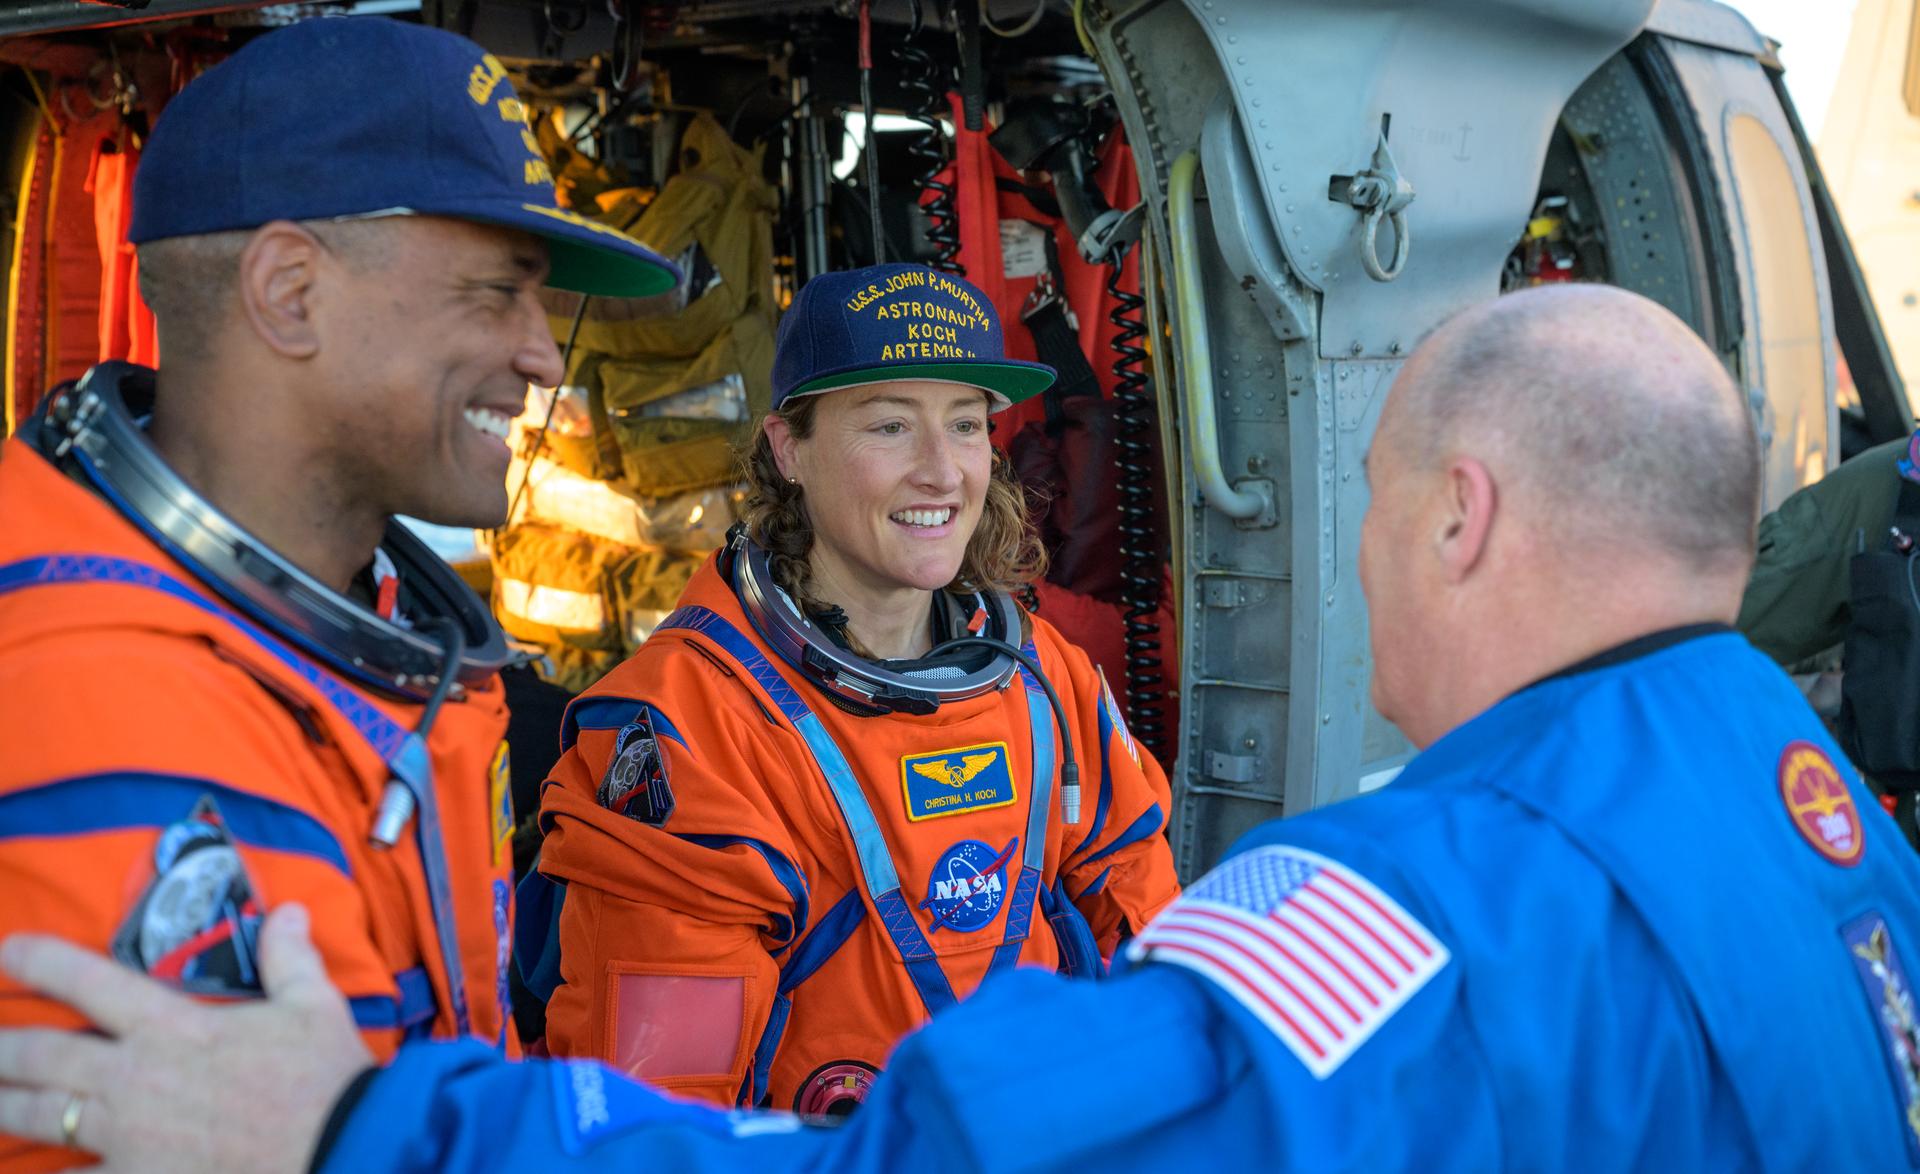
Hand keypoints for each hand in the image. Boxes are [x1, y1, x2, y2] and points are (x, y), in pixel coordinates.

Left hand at [0, 903, 372, 1173]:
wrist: (339, 1152)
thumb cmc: (323, 1080)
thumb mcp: (315, 1006)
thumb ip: (290, 958)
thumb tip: (290, 911)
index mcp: (172, 1025)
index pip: (87, 981)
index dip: (38, 961)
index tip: (6, 952)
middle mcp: (134, 1076)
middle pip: (39, 1054)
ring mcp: (126, 1136)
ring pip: (37, 1116)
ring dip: (2, 1105)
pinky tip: (35, 1170)